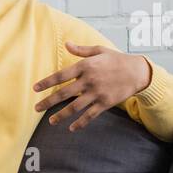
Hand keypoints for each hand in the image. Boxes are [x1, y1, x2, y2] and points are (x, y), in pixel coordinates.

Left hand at [33, 43, 151, 131]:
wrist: (137, 72)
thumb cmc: (116, 59)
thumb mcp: (99, 50)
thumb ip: (81, 50)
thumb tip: (66, 44)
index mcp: (85, 66)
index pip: (61, 75)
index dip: (47, 82)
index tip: (35, 89)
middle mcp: (89, 80)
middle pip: (64, 93)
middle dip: (48, 102)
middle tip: (36, 108)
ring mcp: (97, 93)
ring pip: (75, 107)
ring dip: (61, 115)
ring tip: (51, 121)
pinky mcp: (105, 103)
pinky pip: (89, 115)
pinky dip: (80, 123)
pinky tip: (71, 128)